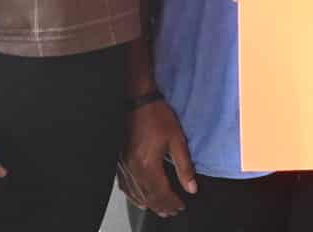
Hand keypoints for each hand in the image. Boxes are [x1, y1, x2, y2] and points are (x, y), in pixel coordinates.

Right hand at [118, 99, 198, 217]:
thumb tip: (192, 187)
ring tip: (161, 209)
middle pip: (148, 197)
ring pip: (136, 194)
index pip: (162, 193)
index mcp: (148, 165)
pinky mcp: (120, 162)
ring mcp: (124, 167)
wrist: (137, 101)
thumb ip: (184, 166)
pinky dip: (134, 196)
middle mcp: (134, 169)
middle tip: (173, 211)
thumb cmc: (156, 116)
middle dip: (162, 206)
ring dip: (150, 204)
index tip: (181, 206)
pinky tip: (139, 199)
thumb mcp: (177, 139)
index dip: (172, 202)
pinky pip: (126, 186)